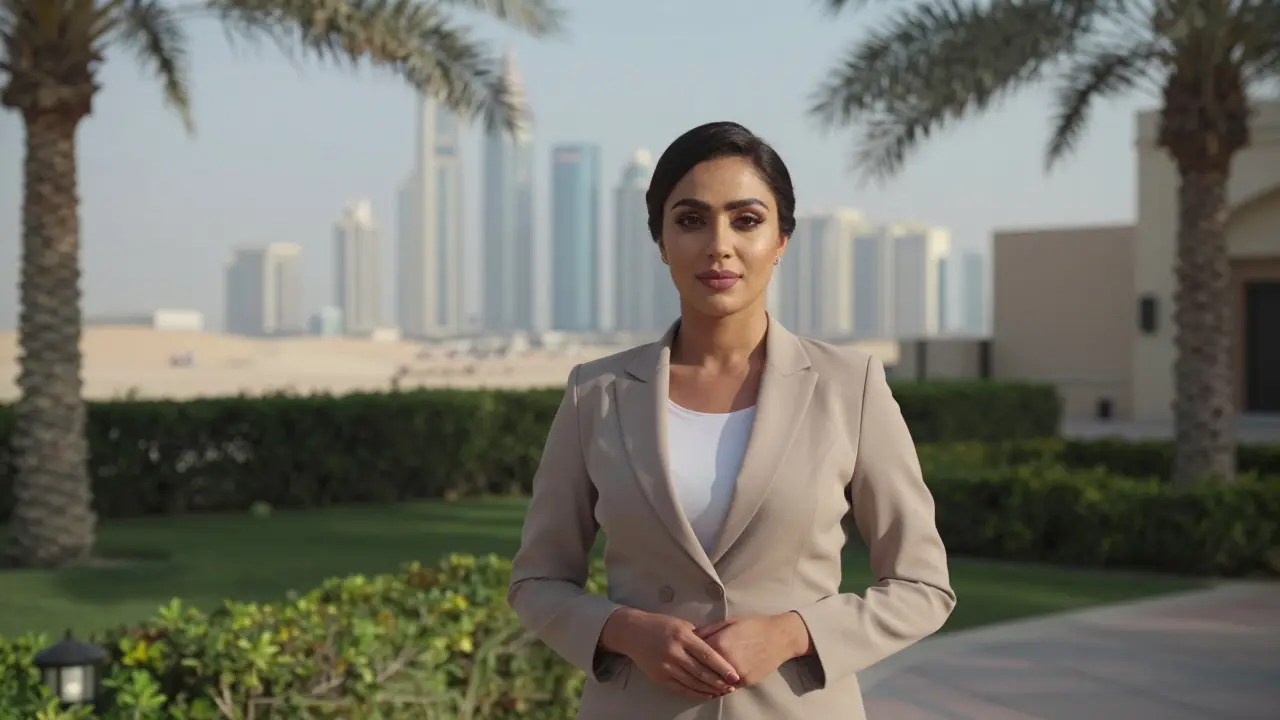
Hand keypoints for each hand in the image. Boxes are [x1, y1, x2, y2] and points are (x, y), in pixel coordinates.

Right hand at [600, 608, 739, 700]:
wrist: (632, 632)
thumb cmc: (660, 625)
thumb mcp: (681, 624)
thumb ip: (698, 636)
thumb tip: (718, 648)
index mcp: (682, 636)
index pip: (707, 655)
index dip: (722, 667)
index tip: (735, 675)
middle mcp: (674, 653)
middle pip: (701, 672)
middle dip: (719, 681)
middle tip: (732, 687)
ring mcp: (666, 666)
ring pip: (692, 682)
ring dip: (709, 689)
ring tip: (722, 692)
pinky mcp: (659, 677)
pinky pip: (680, 689)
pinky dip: (695, 693)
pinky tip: (706, 694)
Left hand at [694, 613, 809, 686]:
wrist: (779, 637)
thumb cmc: (753, 625)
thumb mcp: (728, 621)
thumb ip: (708, 630)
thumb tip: (691, 636)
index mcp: (719, 643)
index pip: (695, 653)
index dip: (689, 652)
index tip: (684, 653)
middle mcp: (726, 661)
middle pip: (702, 670)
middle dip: (694, 668)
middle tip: (686, 668)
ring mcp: (736, 674)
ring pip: (713, 681)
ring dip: (705, 680)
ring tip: (697, 677)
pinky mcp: (745, 682)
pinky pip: (727, 687)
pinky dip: (719, 686)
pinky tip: (714, 683)